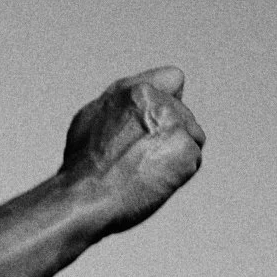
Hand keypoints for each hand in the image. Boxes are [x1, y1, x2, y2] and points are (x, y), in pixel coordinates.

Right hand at [60, 66, 205, 233]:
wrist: (85, 196)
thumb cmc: (83, 163)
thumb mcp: (93, 115)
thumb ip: (123, 97)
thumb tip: (153, 88)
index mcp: (135, 90)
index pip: (173, 79)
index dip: (165, 102)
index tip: (153, 123)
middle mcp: (158, 102)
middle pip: (184, 114)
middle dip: (169, 134)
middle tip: (138, 158)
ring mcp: (175, 125)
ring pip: (192, 136)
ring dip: (176, 153)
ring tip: (144, 169)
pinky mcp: (186, 150)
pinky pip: (193, 159)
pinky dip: (179, 173)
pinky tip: (153, 180)